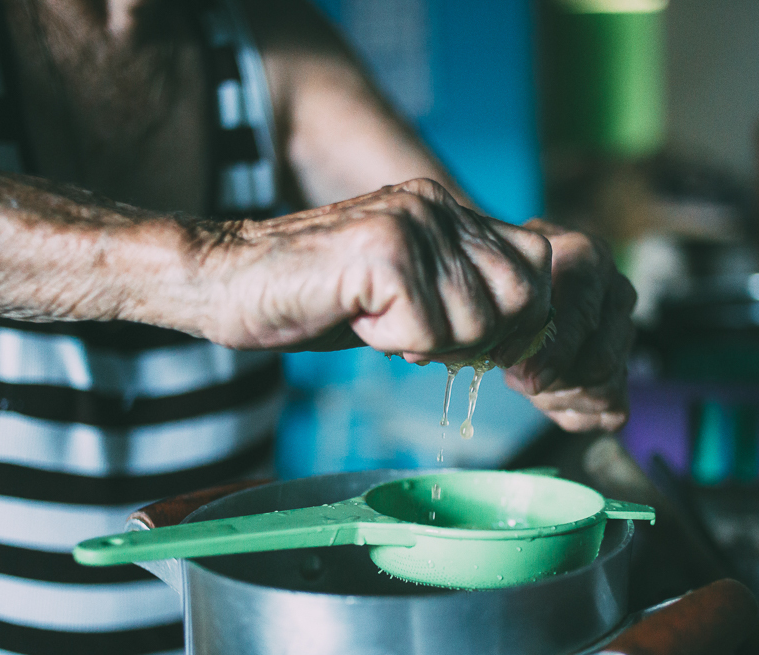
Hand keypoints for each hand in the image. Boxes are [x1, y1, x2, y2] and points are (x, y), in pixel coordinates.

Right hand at [192, 178, 551, 364]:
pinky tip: (355, 317)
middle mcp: (436, 204)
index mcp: (446, 209)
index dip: (516, 320)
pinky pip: (428, 332)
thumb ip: (459, 296)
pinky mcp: (384, 251)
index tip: (469, 345)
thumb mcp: (403, 293)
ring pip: (478, 322)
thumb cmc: (309, 297)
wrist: (223, 280)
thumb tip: (523, 333)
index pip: (536, 265)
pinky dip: (390, 342)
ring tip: (374, 318)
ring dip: (426, 342)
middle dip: (478, 338)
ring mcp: (412, 222)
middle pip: (522, 296)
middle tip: (415, 335)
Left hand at [503, 220, 635, 431]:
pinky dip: (577, 413)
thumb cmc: (509, 273)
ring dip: (559, 397)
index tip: (511, 366)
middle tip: (515, 378)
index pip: (583, 315)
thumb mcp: (501, 275)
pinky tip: (548, 398)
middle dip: (551, 381)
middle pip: (599, 362)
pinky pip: (613, 410)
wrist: (523, 272)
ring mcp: (626, 332)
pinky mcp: (624, 366)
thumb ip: (506, 309)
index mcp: (589, 261)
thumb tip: (508, 358)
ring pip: (605, 388)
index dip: (550, 351)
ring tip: (526, 383)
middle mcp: (617, 294)